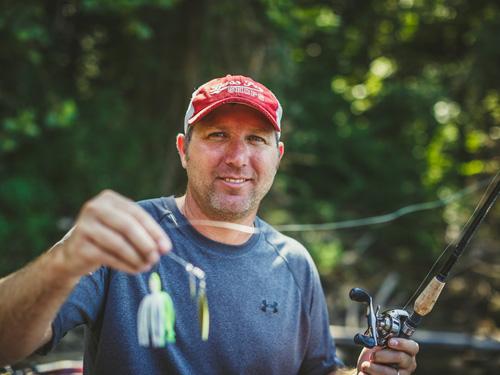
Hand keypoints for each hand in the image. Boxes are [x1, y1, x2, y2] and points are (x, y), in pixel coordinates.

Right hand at [53, 190, 171, 276]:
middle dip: (146, 243)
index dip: (154, 231)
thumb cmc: (105, 237)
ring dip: (136, 257)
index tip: (166, 247)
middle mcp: (95, 208)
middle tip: (157, 257)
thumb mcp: (122, 227)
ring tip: (147, 266)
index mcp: (109, 199)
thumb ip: (142, 232)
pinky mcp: (79, 245)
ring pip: (118, 243)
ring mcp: (84, 226)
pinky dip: (125, 265)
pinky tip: (135, 270)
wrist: (72, 253)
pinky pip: (108, 257)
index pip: (137, 214)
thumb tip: (164, 248)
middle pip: (127, 226)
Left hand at [356, 338, 418, 373]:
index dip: (402, 343)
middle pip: (402, 358)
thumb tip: (378, 336)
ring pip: (393, 373)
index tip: (390, 342)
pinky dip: (371, 374)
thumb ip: (380, 339)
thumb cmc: (373, 355)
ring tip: (366, 365)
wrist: (365, 368)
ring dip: (375, 368)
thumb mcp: (376, 344)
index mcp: (406, 351)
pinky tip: (364, 372)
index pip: (413, 347)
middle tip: (373, 355)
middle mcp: (407, 364)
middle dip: (384, 355)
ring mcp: (401, 374)